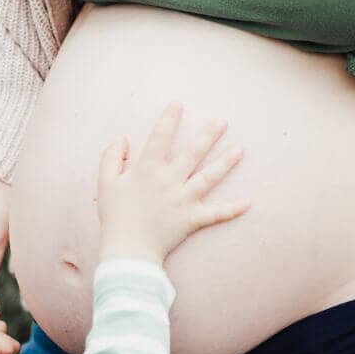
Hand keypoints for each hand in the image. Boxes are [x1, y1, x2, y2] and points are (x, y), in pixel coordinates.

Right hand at [97, 100, 250, 263]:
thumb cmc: (115, 216)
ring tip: (240, 149)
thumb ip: (111, 157)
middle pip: (193, 153)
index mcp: (147, 170)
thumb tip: (121, 137)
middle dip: (208, 135)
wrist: (127, 250)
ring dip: (226, 162)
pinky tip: (249, 202)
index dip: (169, 119)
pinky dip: (232, 209)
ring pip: (209, 177)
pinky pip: (215, 214)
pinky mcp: (192, 219)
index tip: (178, 103)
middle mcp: (169, 181)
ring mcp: (183, 200)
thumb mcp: (105, 183)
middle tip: (222, 121)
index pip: (160, 137)